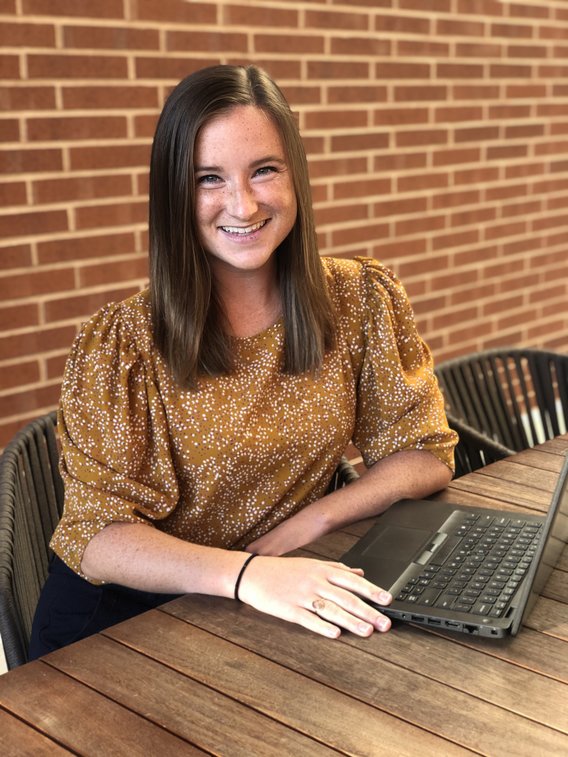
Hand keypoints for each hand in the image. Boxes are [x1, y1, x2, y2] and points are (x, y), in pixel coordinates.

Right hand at [237, 555, 391, 638]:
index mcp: (322, 570)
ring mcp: (302, 595)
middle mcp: (315, 581)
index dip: (371, 590)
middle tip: (385, 623)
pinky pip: (308, 619)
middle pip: (346, 598)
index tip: (388, 600)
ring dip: (350, 622)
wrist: (252, 573)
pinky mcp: (289, 609)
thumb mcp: (311, 564)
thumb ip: (337, 568)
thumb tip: (360, 571)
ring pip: (331, 610)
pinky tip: (336, 635)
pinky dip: (323, 627)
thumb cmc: (283, 570)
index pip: (352, 580)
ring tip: (367, 632)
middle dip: (367, 611)